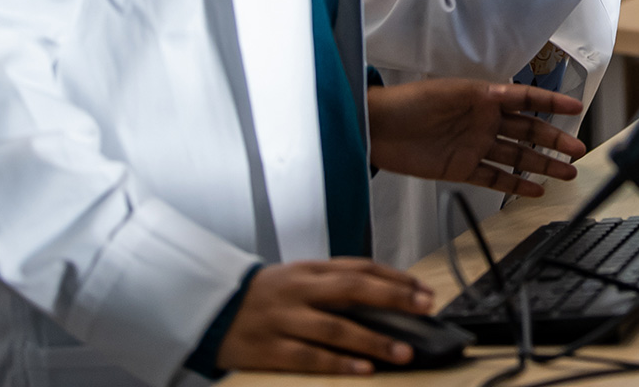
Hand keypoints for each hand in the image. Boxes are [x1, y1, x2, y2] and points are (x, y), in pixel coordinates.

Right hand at [216, 260, 432, 374]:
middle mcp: (300, 290)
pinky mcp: (272, 349)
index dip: (393, 277)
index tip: (422, 289)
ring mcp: (285, 319)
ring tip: (402, 351)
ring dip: (373, 339)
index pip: (359, 266)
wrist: (214, 308)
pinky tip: (363, 370)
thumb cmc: (265, 296)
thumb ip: (333, 286)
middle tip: (424, 308)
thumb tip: (382, 299)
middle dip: (393, 298)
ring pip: (336, 327)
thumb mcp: (298, 279)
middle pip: (352, 289)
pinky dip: (339, 364)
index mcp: (309, 269)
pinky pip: (310, 357)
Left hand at [367, 79, 584, 196]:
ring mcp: (475, 146)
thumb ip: (483, 96)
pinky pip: (495, 178)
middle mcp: (483, 122)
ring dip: (542, 164)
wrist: (379, 128)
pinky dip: (515, 184)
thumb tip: (511, 92)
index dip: (550, 102)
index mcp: (483, 97)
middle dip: (554, 139)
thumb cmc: (410, 102)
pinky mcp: (462, 168)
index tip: (576, 107)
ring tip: (567, 173)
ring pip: (517, 156)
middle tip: (578, 150)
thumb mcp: (450, 92)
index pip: (524, 98)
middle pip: (527, 131)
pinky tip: (534, 190)